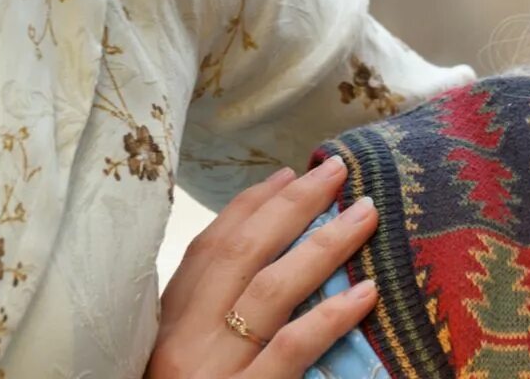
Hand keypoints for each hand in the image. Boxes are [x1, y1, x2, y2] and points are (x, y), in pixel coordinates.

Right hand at [146, 156, 378, 377]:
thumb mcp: (179, 361)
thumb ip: (208, 320)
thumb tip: (266, 261)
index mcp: (165, 328)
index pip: (209, 249)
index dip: (249, 206)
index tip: (288, 174)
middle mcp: (183, 342)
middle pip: (242, 254)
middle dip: (290, 205)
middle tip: (336, 171)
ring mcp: (211, 373)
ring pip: (271, 291)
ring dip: (322, 244)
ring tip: (364, 213)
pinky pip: (291, 352)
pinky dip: (329, 318)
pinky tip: (364, 293)